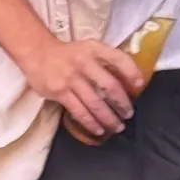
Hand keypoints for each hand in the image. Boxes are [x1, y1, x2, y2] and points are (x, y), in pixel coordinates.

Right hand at [21, 36, 144, 137]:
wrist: (39, 53)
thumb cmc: (70, 54)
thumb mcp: (89, 49)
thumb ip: (106, 61)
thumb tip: (128, 82)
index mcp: (94, 49)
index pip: (118, 58)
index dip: (131, 72)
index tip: (140, 85)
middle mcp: (84, 62)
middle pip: (109, 85)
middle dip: (122, 103)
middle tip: (129, 114)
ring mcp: (71, 78)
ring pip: (95, 103)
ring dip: (109, 118)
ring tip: (117, 126)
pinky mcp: (60, 92)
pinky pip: (79, 111)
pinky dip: (91, 123)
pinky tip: (99, 130)